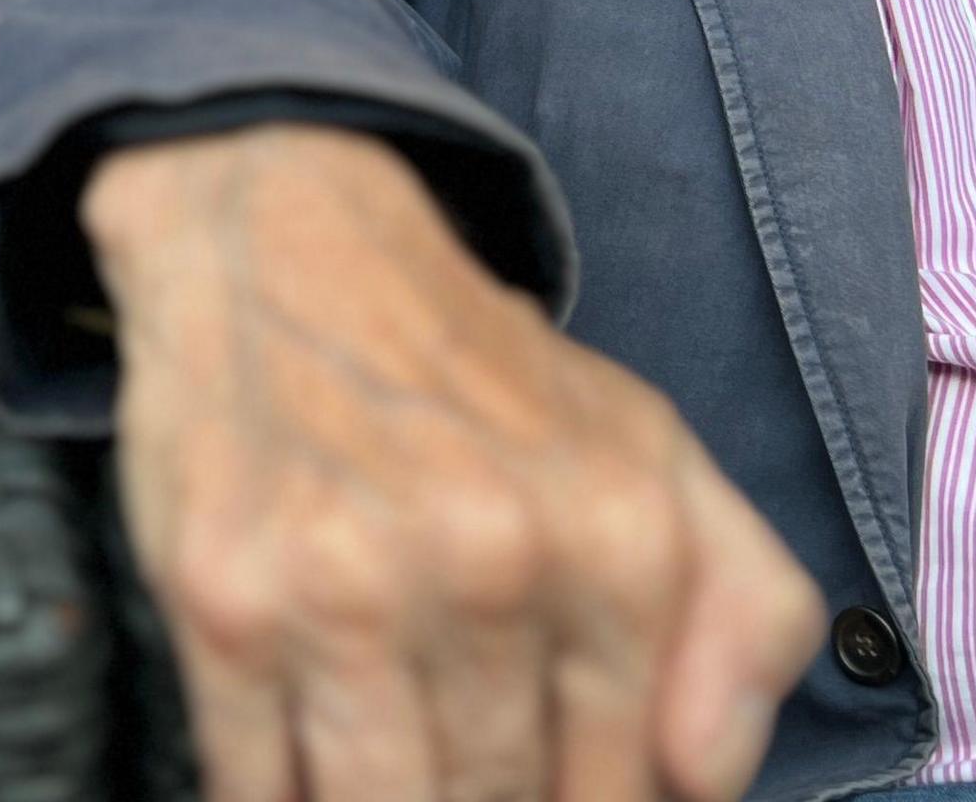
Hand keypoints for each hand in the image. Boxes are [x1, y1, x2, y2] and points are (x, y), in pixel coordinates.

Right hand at [86, 123, 824, 801]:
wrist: (281, 230)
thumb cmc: (476, 372)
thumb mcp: (657, 451)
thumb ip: (750, 611)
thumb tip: (708, 779)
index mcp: (622, 542)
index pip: (622, 791)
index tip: (539, 778)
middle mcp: (493, 565)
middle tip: (457, 756)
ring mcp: (350, 588)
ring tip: (380, 748)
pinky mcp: (225, 601)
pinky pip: (254, 789)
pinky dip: (275, 797)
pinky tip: (295, 755)